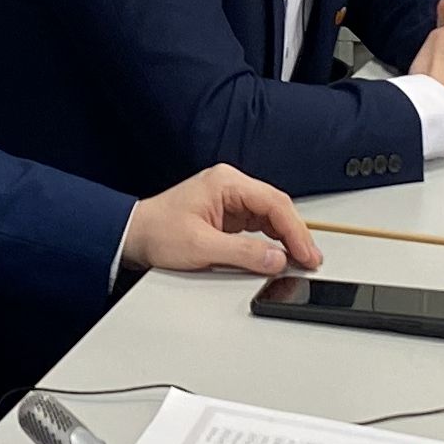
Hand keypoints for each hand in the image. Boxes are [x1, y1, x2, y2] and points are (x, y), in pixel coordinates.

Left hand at [120, 164, 321, 279]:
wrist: (132, 235)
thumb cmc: (157, 232)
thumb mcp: (201, 247)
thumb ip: (243, 253)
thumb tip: (276, 259)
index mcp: (226, 182)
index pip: (274, 203)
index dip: (295, 231)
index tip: (307, 254)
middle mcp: (230, 186)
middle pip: (276, 207)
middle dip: (296, 234)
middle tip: (311, 260)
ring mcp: (230, 199)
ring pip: (270, 216)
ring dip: (286, 237)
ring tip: (301, 260)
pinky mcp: (227, 214)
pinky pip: (259, 224)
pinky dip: (272, 239)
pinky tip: (281, 254)